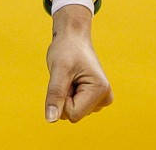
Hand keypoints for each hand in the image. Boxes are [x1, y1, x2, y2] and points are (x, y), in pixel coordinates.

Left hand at [44, 3, 113, 122]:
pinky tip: (74, 79)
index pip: (72, 114)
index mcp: (100, 91)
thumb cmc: (66, 49)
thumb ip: (55, 95)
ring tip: (71, 76)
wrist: (73, 37)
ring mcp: (101, 99)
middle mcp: (105, 98)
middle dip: (64, 97)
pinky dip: (69, 94)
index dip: (61, 99)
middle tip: (67, 76)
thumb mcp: (58, 70)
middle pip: (73, 114)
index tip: (64, 78)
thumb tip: (50, 119)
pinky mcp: (95, 98)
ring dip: (66, 94)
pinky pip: (75, 106)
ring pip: (73, 111)